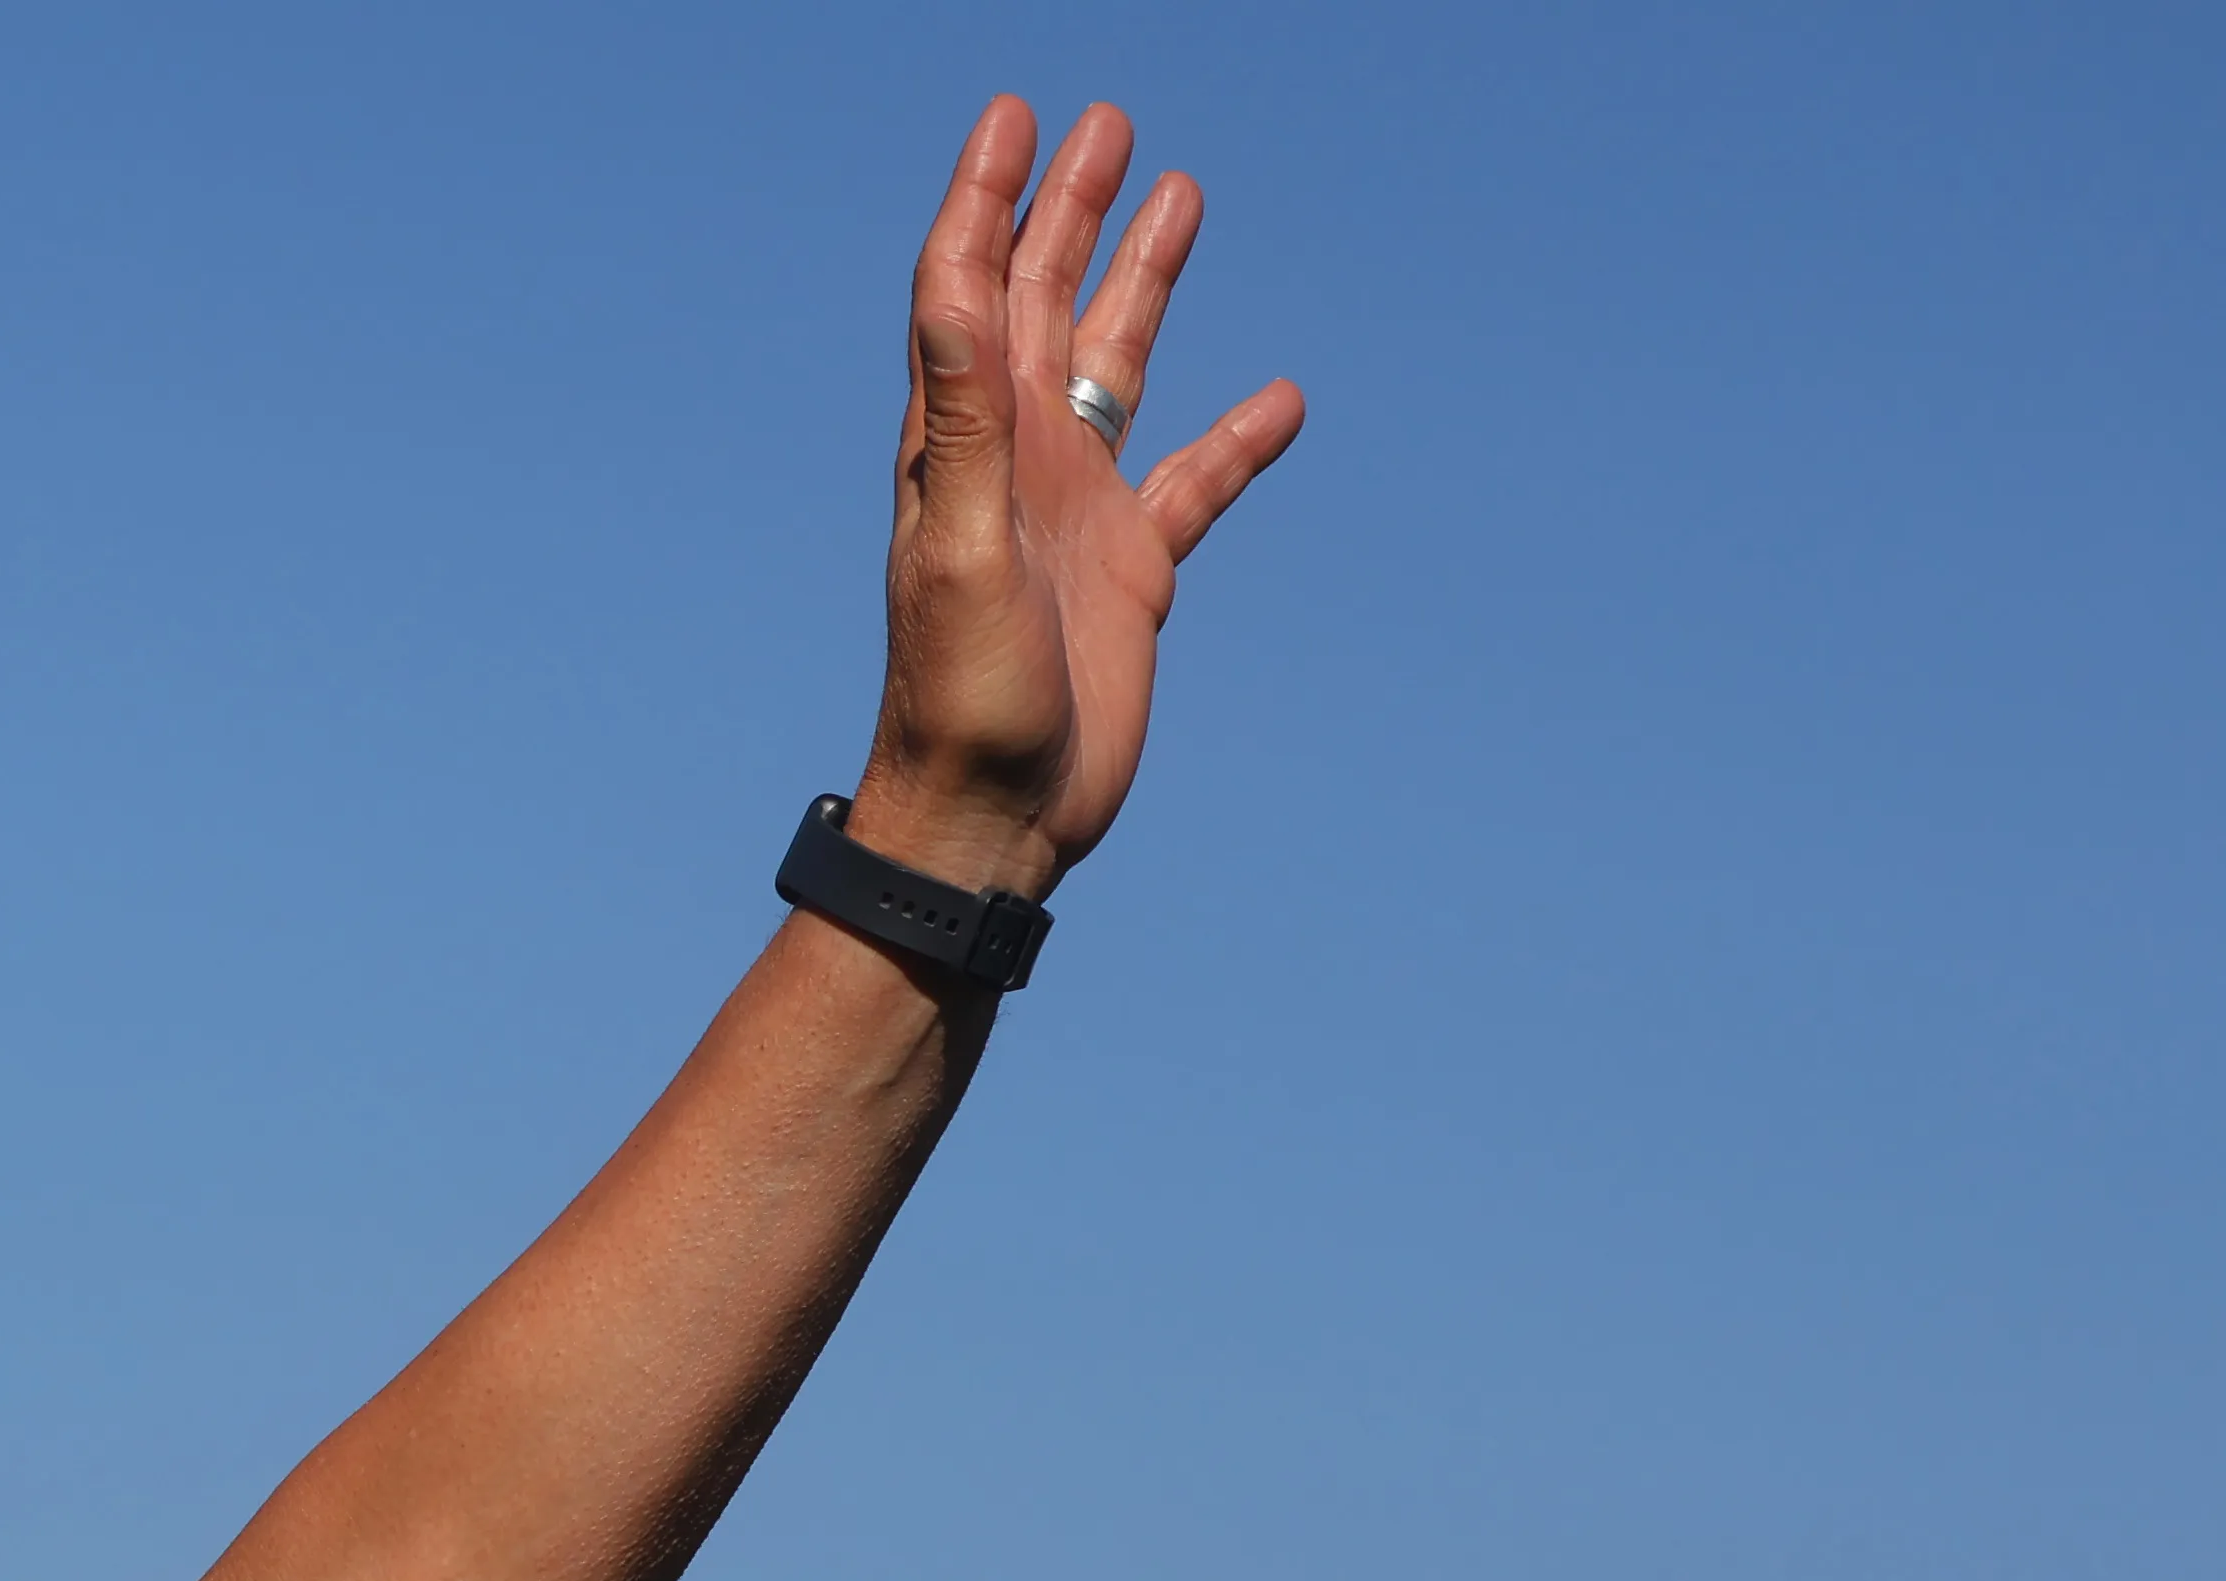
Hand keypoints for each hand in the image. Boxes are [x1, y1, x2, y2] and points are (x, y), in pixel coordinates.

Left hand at [853, 97, 1307, 903]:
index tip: (1016, 115)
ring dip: (1142, 281)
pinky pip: (1196, 482)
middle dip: (1069, 211)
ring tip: (1180, 194)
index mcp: (961, 443)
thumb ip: (962, 412)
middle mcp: (1015, 462)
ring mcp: (1076, 510)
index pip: (967, 291)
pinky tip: (1280, 399)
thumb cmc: (958, 695)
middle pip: (1041, 303)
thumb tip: (948, 284)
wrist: (990, 815)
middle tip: (1104, 122)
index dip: (988, 199)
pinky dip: (1236, 438)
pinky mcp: (1132, 569)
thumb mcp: (956, 540)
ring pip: (1118, 365)